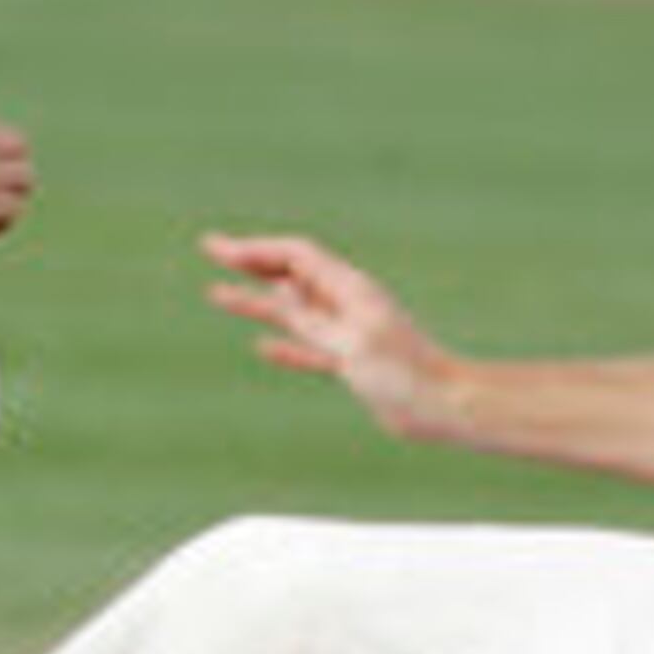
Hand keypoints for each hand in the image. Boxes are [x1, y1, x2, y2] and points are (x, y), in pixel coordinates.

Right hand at [201, 231, 458, 437]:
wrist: (442, 405)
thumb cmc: (403, 371)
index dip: (256, 249)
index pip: (295, 255)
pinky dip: (283, 342)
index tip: (220, 250)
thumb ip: (311, 320)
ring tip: (217, 294)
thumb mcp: (349, 342)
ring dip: (256, 300)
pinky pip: (308, 346)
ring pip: (293, 310)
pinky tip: (262, 346)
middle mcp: (346, 302)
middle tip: (211, 249)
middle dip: (249, 261)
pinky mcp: (350, 361)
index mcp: (349, 288)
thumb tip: (275, 295)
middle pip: (289, 273)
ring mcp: (347, 331)